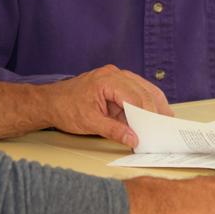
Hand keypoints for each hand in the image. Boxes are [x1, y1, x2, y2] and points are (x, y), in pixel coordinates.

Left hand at [42, 65, 171, 147]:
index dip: (147, 114)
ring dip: (152, 104)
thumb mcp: (90, 123)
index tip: (155, 130)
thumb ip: (114, 130)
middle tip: (164, 126)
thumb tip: (133, 139)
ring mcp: (115, 76)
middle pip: (143, 90)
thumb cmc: (65, 108)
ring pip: (143, 88)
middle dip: (154, 109)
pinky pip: (135, 90)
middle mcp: (114, 74)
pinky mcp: (115, 83)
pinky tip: (150, 114)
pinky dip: (143, 103)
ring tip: (163, 120)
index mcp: (108, 80)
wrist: (50, 102)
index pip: (135, 97)